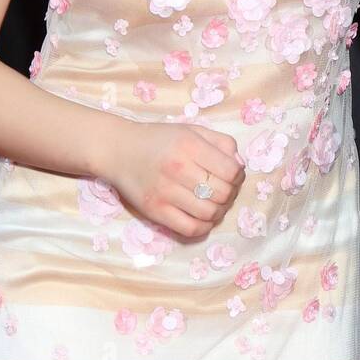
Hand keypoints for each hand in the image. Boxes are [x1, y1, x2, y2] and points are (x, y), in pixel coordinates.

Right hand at [107, 118, 245, 239]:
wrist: (119, 150)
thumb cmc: (159, 139)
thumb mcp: (192, 130)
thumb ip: (221, 143)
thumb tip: (240, 165)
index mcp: (190, 146)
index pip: (231, 170)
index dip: (239, 176)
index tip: (233, 175)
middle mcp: (178, 169)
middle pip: (223, 193)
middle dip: (231, 194)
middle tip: (225, 190)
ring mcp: (165, 193)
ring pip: (209, 212)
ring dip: (220, 211)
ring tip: (215, 203)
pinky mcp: (155, 211)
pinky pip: (190, 229)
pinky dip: (204, 227)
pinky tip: (203, 217)